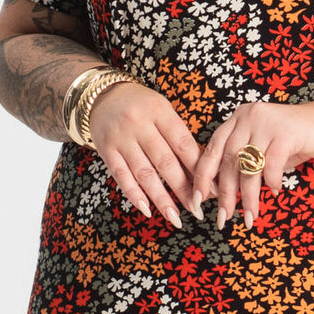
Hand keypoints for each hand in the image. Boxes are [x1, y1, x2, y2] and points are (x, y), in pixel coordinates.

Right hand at [87, 81, 203, 228]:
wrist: (102, 95)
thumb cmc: (141, 106)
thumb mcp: (162, 110)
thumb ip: (178, 135)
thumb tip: (202, 169)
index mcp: (160, 111)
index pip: (183, 144)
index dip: (198, 168)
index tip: (211, 189)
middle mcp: (140, 124)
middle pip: (166, 162)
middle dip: (184, 189)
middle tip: (198, 210)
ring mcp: (121, 138)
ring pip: (144, 173)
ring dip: (162, 199)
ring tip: (176, 218)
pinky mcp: (106, 150)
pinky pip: (121, 176)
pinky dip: (135, 195)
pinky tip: (147, 210)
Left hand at [189, 101, 313, 229]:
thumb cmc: (296, 139)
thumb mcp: (264, 147)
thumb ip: (244, 162)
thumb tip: (221, 193)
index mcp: (238, 118)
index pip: (212, 149)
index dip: (202, 176)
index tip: (197, 201)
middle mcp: (249, 115)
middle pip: (228, 160)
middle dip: (224, 194)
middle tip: (223, 218)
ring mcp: (267, 122)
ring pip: (249, 166)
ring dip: (248, 196)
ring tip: (249, 217)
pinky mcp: (287, 132)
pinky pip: (272, 165)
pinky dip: (272, 182)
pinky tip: (276, 191)